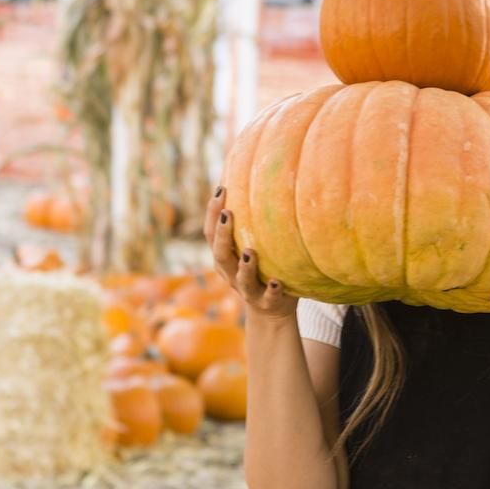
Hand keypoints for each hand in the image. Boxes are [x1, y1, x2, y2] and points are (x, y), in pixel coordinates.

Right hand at [203, 188, 296, 320]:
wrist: (272, 312)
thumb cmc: (262, 269)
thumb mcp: (252, 245)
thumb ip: (251, 222)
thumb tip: (256, 176)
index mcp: (223, 258)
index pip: (211, 233)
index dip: (212, 212)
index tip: (220, 189)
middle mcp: (231, 274)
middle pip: (220, 255)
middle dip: (222, 235)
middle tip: (228, 214)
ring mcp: (249, 290)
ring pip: (242, 279)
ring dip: (244, 266)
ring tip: (250, 251)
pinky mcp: (267, 302)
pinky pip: (269, 297)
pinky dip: (273, 289)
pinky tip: (278, 281)